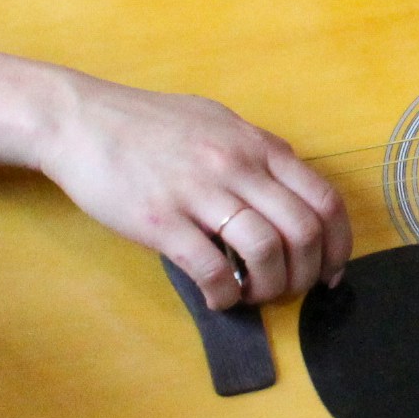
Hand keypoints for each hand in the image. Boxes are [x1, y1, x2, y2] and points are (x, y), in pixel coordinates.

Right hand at [32, 76, 351, 308]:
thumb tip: (288, 184)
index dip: (339, 244)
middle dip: (308, 273)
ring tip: (253, 293)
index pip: (324, 199)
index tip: (333, 270)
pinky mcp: (161, 220)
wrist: (79, 120)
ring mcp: (199, 192)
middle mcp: (237, 166)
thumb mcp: (215, 120)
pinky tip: (219, 297)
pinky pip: (211, 268)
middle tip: (292, 289)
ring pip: (266, 251)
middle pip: (304, 231)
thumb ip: (256, 151)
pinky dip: (226, 294)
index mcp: (256, 145)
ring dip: (270, 287)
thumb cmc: (146, 123)